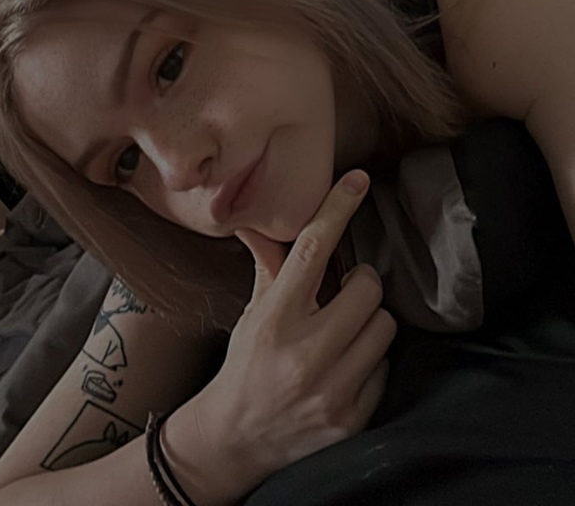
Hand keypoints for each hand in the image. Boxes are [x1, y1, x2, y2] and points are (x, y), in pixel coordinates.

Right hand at [166, 170, 395, 504]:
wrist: (236, 440)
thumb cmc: (247, 366)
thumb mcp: (254, 313)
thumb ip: (269, 265)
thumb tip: (257, 218)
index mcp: (276, 318)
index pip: (314, 249)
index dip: (338, 208)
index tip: (357, 181)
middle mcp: (304, 352)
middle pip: (367, 288)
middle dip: (360, 285)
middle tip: (344, 294)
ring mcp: (331, 388)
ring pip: (384, 326)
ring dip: (369, 323)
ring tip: (345, 332)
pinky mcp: (351, 417)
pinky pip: (385, 367)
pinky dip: (371, 362)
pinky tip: (346, 367)